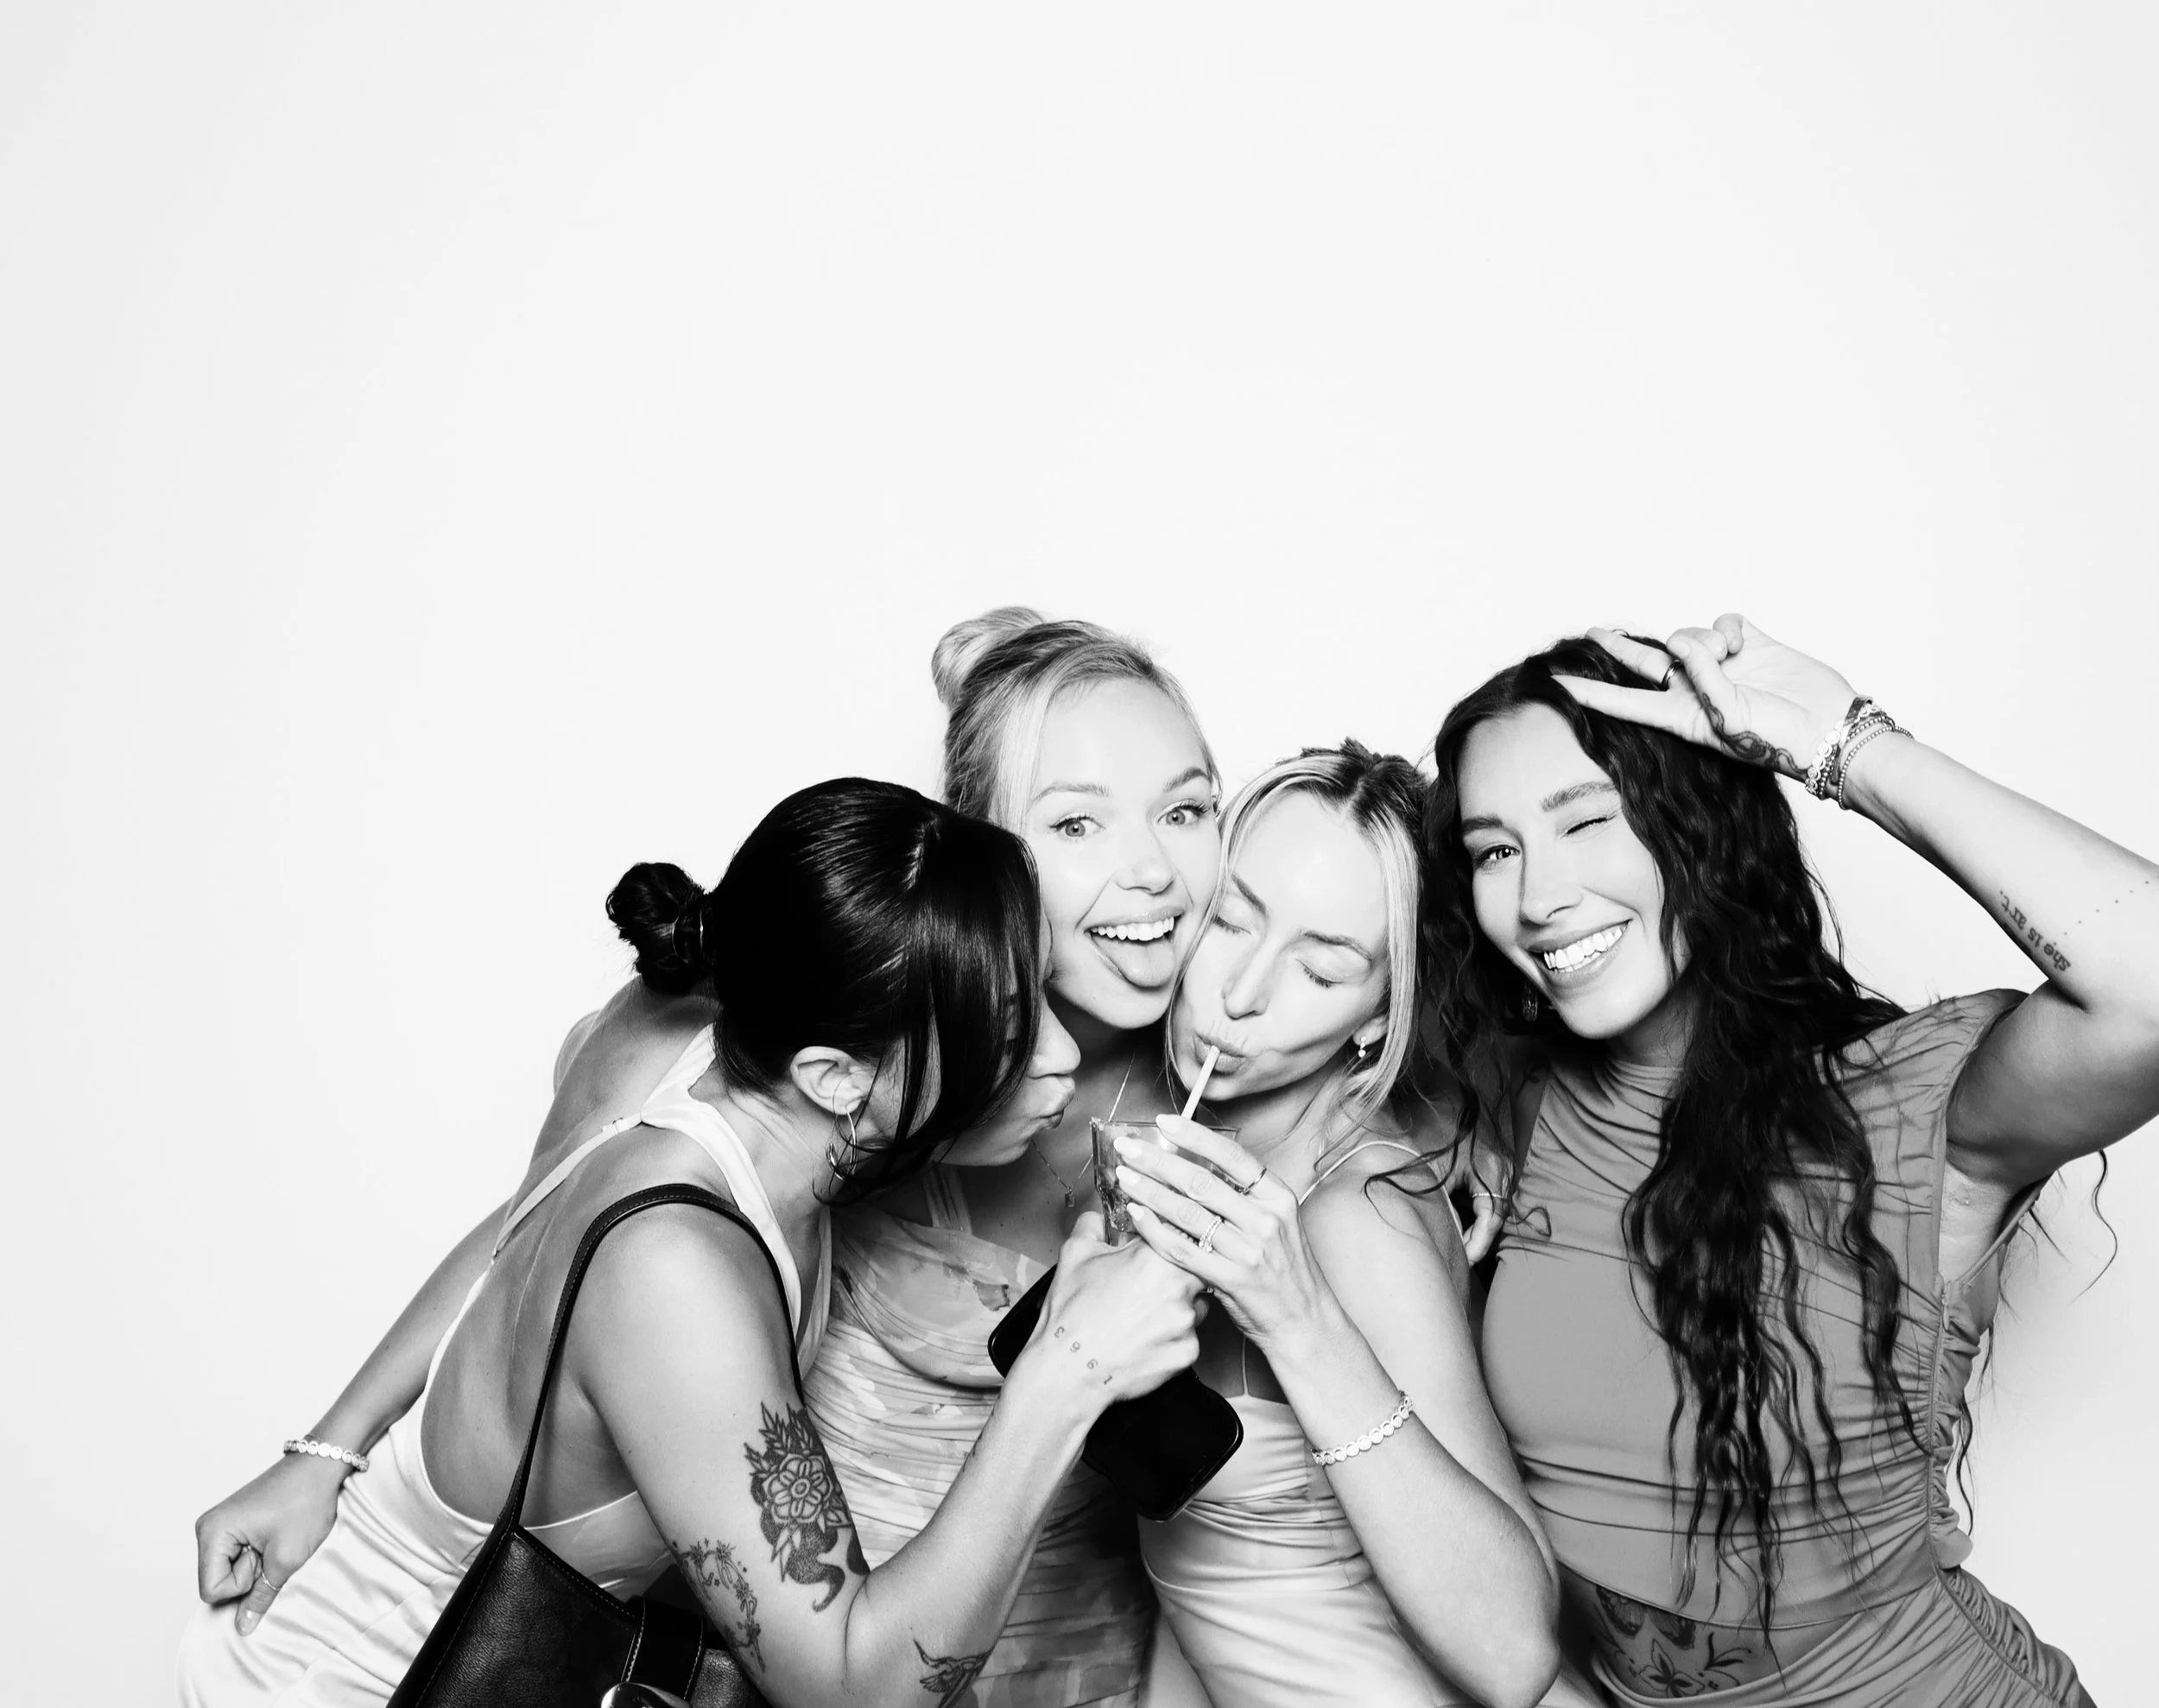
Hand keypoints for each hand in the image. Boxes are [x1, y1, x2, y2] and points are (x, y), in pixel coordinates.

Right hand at [194, 1451, 349, 1632]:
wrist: (322, 1465)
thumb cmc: (305, 1503)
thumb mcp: (286, 1558)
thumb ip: (260, 1597)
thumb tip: (243, 1627)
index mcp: (211, 1533)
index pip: (211, 1591)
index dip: (243, 1585)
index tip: (264, 1556)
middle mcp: (208, 1528)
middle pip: (216, 1582)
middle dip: (248, 1576)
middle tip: (273, 1547)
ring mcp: (220, 1525)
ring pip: (229, 1571)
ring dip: (255, 1566)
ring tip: (276, 1540)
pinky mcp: (235, 1524)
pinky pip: (237, 1557)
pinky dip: (257, 1555)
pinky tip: (274, 1537)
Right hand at [1030, 1211, 1205, 1404]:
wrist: (1068, 1370)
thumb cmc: (1071, 1316)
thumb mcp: (1075, 1254)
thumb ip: (1093, 1224)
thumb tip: (1098, 1216)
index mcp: (1155, 1255)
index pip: (1181, 1235)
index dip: (1171, 1241)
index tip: (1163, 1247)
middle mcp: (1178, 1286)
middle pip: (1196, 1269)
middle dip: (1177, 1275)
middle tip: (1148, 1286)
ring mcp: (1186, 1322)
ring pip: (1196, 1305)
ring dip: (1179, 1307)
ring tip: (1143, 1316)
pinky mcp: (1188, 1352)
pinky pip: (1188, 1338)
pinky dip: (1172, 1338)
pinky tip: (1145, 1340)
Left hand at [1115, 1116, 1336, 1352]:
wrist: (1304, 1321)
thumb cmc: (1283, 1271)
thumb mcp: (1278, 1223)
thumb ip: (1244, 1197)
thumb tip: (1196, 1166)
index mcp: (1278, 1197)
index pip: (1232, 1156)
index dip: (1195, 1136)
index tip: (1164, 1122)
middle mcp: (1266, 1219)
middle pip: (1202, 1181)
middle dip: (1159, 1161)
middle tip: (1127, 1147)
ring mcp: (1250, 1250)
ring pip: (1188, 1212)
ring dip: (1150, 1191)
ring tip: (1125, 1177)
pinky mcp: (1233, 1278)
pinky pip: (1183, 1248)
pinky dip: (1154, 1230)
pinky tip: (1135, 1215)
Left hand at [1439, 1129, 1507, 1263]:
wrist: (1436, 1107)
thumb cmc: (1433, 1137)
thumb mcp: (1434, 1175)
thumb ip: (1445, 1207)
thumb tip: (1451, 1240)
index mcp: (1491, 1169)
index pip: (1492, 1219)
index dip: (1477, 1244)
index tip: (1463, 1260)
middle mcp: (1503, 1169)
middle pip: (1496, 1218)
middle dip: (1478, 1241)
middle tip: (1460, 1259)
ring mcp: (1503, 1169)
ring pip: (1495, 1211)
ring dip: (1479, 1229)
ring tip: (1460, 1247)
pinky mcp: (1496, 1169)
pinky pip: (1492, 1200)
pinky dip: (1479, 1216)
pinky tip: (1463, 1227)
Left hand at [1555, 615, 1856, 782]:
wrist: (1829, 728)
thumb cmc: (1779, 740)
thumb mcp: (1729, 719)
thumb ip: (1701, 678)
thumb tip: (1681, 642)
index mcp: (1680, 716)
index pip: (1623, 701)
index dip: (1590, 693)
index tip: (1556, 687)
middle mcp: (1696, 690)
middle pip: (1644, 663)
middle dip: (1618, 648)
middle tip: (1591, 634)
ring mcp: (1722, 667)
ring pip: (1687, 635)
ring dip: (1702, 639)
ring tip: (1729, 657)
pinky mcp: (1750, 646)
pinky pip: (1724, 622)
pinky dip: (1727, 628)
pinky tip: (1741, 644)